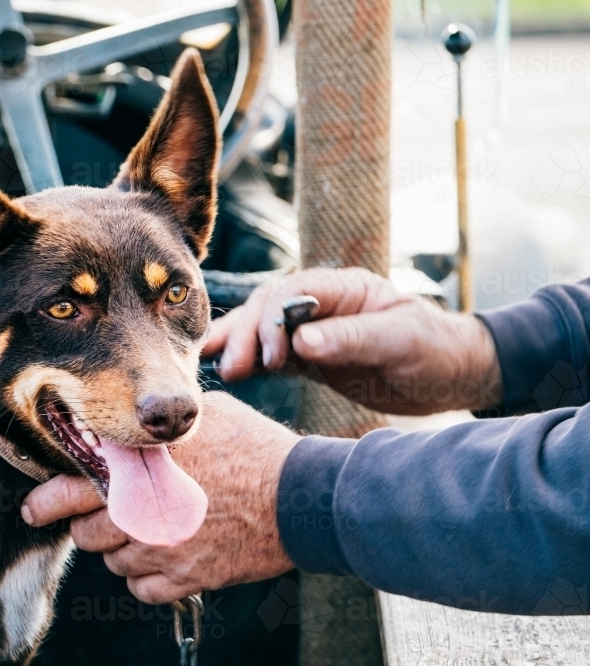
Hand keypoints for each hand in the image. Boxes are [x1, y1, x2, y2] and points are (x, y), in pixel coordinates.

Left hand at [21, 392, 299, 603]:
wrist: (301, 495)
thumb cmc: (254, 448)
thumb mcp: (203, 417)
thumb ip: (159, 427)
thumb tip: (134, 425)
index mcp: (145, 467)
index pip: (74, 486)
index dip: (46, 501)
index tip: (34, 507)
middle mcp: (147, 510)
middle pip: (86, 532)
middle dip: (88, 524)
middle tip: (102, 516)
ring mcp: (166, 548)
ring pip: (113, 562)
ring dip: (121, 549)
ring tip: (148, 531)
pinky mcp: (188, 577)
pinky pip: (142, 589)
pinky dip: (146, 577)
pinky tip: (165, 557)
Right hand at [202, 267, 502, 414]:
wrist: (454, 376)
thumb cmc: (437, 350)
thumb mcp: (402, 340)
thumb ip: (352, 338)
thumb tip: (301, 341)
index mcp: (344, 288)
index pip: (291, 291)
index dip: (272, 319)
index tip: (273, 357)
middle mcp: (322, 304)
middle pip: (267, 309)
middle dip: (246, 335)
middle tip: (230, 369)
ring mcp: (313, 330)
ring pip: (262, 330)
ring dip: (238, 347)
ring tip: (212, 367)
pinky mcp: (310, 358)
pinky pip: (271, 356)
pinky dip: (249, 362)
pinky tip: (226, 371)